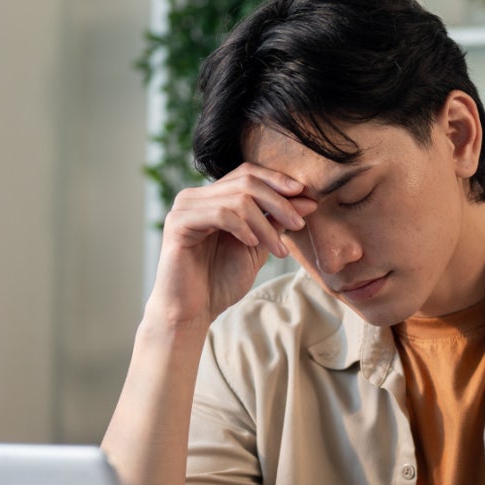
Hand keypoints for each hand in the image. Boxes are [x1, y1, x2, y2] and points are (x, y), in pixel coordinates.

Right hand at [148, 164, 312, 326]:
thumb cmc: (221, 281)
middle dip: (280, 202)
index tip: (307, 198)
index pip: (249, 173)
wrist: (194, 311)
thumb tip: (307, 200)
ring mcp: (185, 207)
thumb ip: (276, 222)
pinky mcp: (178, 223)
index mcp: (214, 198)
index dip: (278, 181)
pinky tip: (252, 244)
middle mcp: (197, 196)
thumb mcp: (258, 247)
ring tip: (278, 249)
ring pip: (238, 199)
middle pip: (246, 181)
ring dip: (266, 225)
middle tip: (298, 225)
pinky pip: (220, 213)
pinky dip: (243, 227)